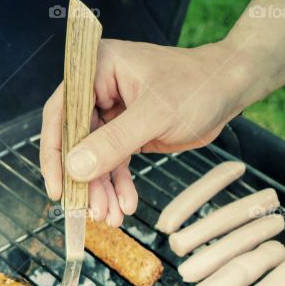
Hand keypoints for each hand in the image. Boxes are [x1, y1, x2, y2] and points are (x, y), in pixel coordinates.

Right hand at [39, 39, 251, 225]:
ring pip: (95, 158)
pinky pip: (114, 163)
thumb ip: (114, 142)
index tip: (59, 188)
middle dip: (86, 180)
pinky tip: (125, 205)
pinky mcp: (127, 132)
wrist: (229, 88)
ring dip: (102, 189)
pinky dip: (118, 185)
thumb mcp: (155, 114)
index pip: (61, 113)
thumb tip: (76, 168)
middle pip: (76, 141)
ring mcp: (112, 112)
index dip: (54, 152)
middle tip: (91, 212)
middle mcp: (98, 89)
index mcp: (96, 69)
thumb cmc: (197, 86)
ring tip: (111, 217)